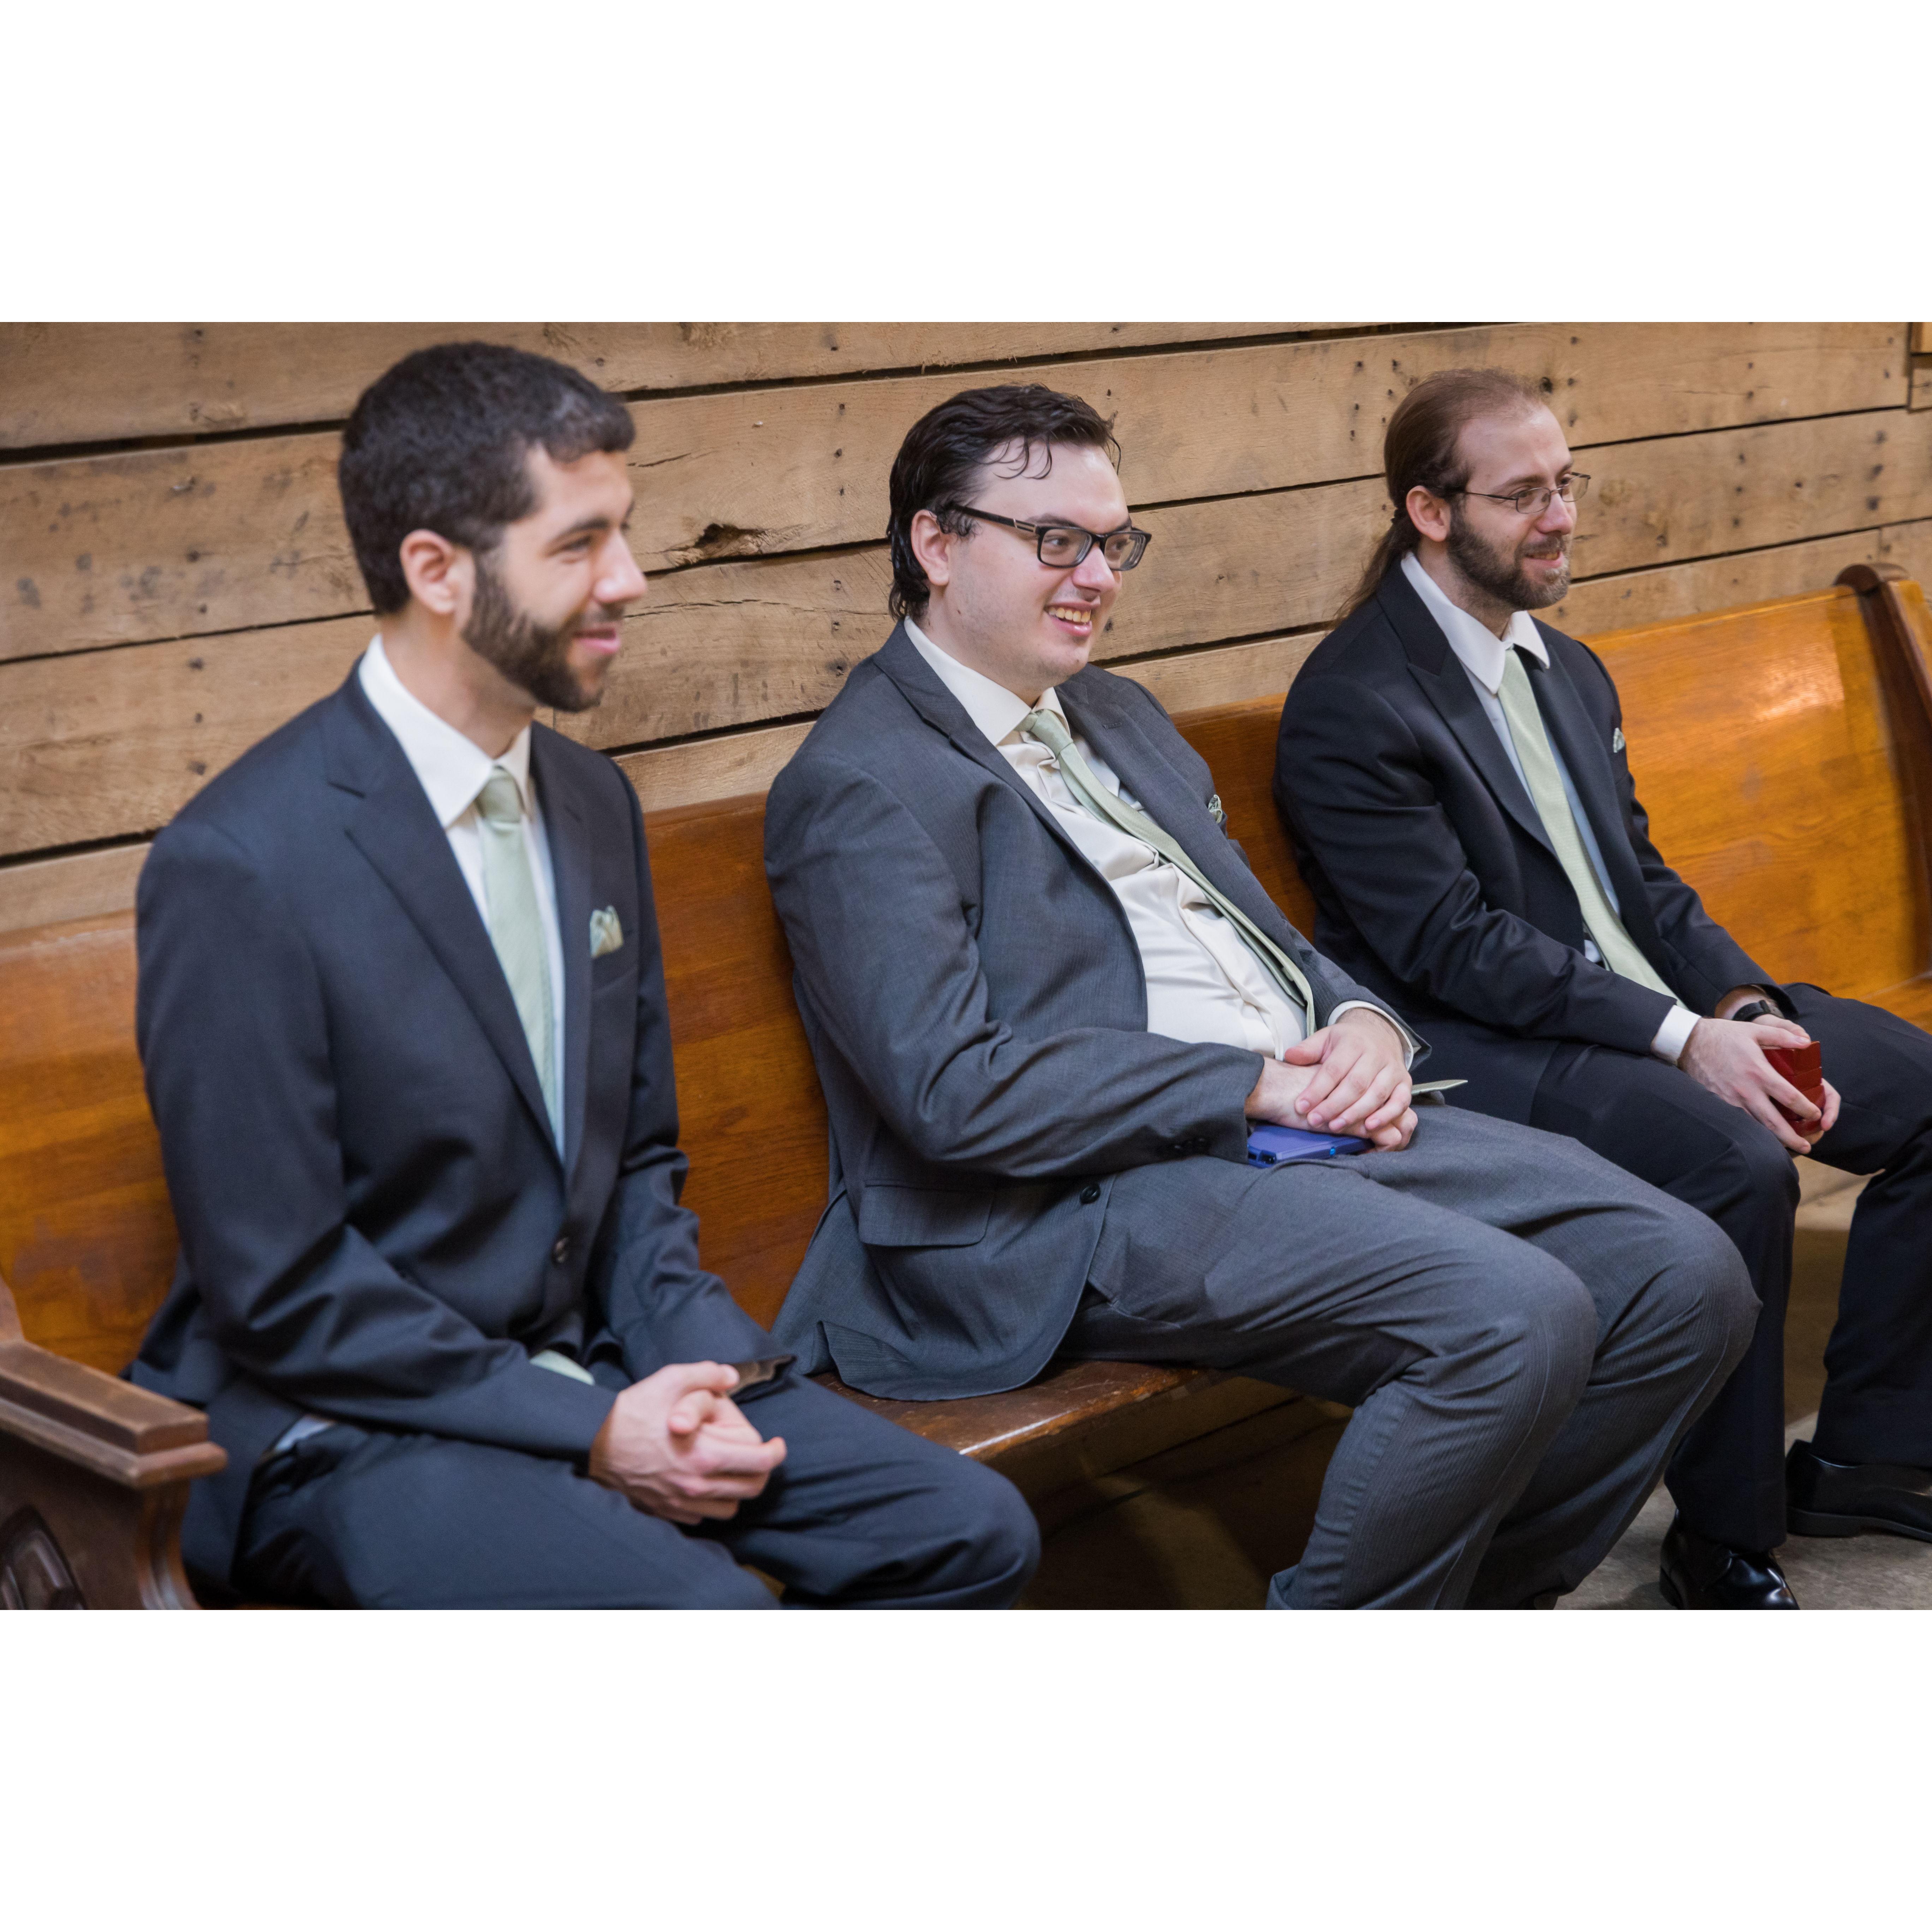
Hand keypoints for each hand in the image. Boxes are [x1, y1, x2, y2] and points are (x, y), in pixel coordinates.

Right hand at [587, 1361, 786, 1523]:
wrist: (590, 1443)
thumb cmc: (632, 1412)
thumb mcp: (669, 1380)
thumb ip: (707, 1375)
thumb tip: (732, 1376)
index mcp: (705, 1454)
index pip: (760, 1463)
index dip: (776, 1453)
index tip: (777, 1445)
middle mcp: (697, 1486)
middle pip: (750, 1489)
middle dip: (761, 1471)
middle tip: (759, 1456)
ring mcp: (680, 1503)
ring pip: (729, 1507)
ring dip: (736, 1490)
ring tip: (730, 1469)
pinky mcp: (665, 1512)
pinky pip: (702, 1517)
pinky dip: (709, 1503)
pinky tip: (703, 1483)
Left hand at [1246, 1009, 1415, 1150]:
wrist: (1379, 1034)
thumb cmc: (1346, 1042)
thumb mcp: (1325, 1039)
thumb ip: (1308, 1049)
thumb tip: (1290, 1057)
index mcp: (1353, 1043)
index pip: (1334, 1069)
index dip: (1317, 1089)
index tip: (1301, 1106)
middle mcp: (1376, 1055)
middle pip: (1355, 1084)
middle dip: (1333, 1105)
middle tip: (1315, 1121)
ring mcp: (1393, 1069)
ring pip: (1376, 1094)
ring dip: (1356, 1114)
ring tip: (1335, 1127)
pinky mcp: (1405, 1083)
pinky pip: (1400, 1102)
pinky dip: (1386, 1116)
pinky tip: (1369, 1128)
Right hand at [1679, 1015, 1831, 1154]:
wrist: (1689, 1043)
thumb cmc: (1724, 1035)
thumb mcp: (1755, 1030)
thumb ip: (1783, 1035)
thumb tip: (1807, 1042)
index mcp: (1759, 1073)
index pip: (1790, 1097)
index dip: (1806, 1109)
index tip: (1816, 1115)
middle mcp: (1746, 1091)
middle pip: (1774, 1122)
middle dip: (1792, 1137)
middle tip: (1807, 1146)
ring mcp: (1731, 1100)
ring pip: (1756, 1127)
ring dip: (1773, 1139)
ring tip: (1788, 1146)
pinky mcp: (1719, 1104)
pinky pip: (1739, 1123)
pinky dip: (1753, 1133)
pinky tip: (1761, 1137)